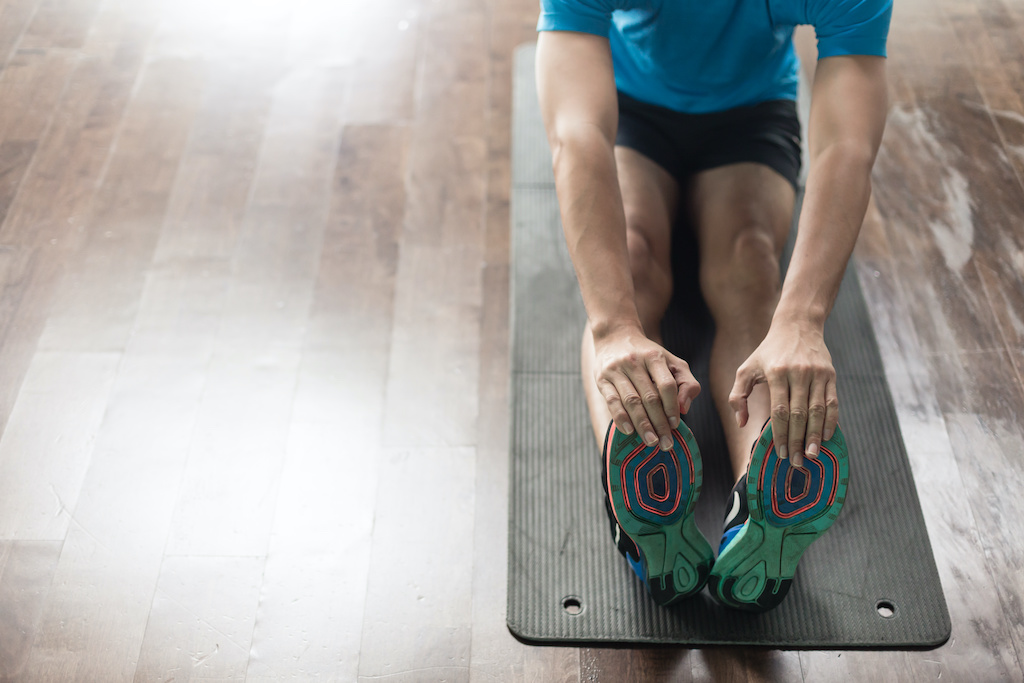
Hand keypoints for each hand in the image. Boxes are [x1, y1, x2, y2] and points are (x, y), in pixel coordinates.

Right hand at [593, 325, 700, 450]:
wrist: (615, 336)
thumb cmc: (648, 355)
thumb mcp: (672, 362)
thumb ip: (685, 383)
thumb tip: (684, 409)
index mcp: (654, 356)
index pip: (666, 385)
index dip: (672, 406)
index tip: (675, 425)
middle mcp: (634, 362)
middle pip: (649, 397)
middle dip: (659, 423)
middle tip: (666, 443)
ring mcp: (616, 370)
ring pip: (631, 401)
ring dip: (642, 424)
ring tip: (651, 442)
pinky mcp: (602, 379)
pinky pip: (612, 401)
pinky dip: (620, 418)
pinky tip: (629, 431)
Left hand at [728, 319, 838, 468]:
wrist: (797, 325)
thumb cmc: (767, 351)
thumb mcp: (746, 369)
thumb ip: (737, 396)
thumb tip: (741, 422)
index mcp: (776, 373)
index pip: (779, 411)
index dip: (780, 434)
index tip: (780, 453)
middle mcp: (798, 373)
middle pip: (799, 414)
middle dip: (797, 440)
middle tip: (797, 462)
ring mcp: (817, 374)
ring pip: (817, 411)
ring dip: (815, 435)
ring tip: (812, 455)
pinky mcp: (830, 374)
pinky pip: (832, 402)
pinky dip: (830, 421)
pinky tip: (826, 437)